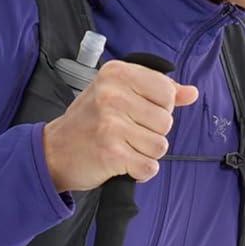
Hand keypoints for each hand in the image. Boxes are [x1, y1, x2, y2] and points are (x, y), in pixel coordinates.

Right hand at [43, 59, 198, 193]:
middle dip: (152, 133)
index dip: (159, 108)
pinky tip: (123, 164)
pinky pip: (149, 167)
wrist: (53, 152)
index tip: (137, 113)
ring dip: (146, 154)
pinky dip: (140, 171)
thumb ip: (157, 91)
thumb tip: (191, 93)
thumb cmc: (88, 122)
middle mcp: (112, 95)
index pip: (166, 91)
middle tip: (126, 134)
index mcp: (116, 74)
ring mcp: (111, 124)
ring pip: (160, 146)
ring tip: (124, 148)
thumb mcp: (117, 93)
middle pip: (166, 121)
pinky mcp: (112, 153)